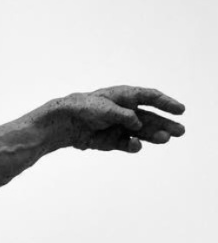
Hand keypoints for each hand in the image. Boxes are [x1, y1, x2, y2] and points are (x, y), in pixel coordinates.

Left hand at [59, 86, 184, 152]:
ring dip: (153, 136)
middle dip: (165, 124)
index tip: (180, 110)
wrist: (62, 123)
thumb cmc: (83, 108)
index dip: (166, 103)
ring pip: (140, 133)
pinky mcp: (109, 141)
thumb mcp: (104, 108)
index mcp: (125, 96)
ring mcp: (118, 127)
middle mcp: (125, 112)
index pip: (151, 98)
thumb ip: (122, 115)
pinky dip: (132, 145)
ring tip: (166, 139)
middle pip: (150, 118)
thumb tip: (137, 124)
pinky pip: (125, 144)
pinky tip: (137, 146)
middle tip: (180, 131)